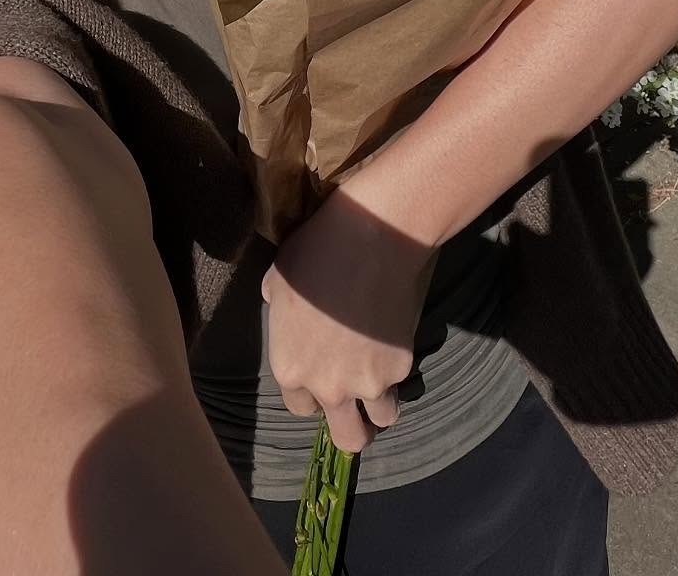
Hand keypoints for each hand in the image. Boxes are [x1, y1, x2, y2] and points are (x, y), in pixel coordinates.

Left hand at [260, 168, 438, 455]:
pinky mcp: (400, 367)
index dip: (310, 390)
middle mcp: (328, 387)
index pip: (299, 406)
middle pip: (345, 438)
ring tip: (379, 378)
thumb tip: (284, 313)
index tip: (320, 372)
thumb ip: (278, 311)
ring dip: (379, 406)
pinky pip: (399, 384)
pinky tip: (393, 342)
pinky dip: (397, 372)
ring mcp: (367, 382)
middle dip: (349, 425)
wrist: (370, 239)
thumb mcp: (278, 280)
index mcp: (290, 369)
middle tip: (354, 401)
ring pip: (379, 421)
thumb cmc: (315, 251)